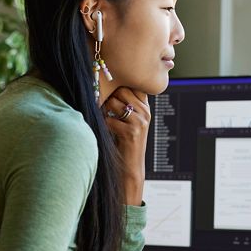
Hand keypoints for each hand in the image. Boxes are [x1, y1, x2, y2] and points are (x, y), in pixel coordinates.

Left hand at [102, 87, 149, 205]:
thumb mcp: (129, 119)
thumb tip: (108, 84)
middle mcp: (146, 112)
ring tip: (107, 121)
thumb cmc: (124, 141)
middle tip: (106, 110)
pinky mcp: (132, 132)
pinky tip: (108, 132)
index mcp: (145, 106)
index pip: (133, 84)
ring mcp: (140, 121)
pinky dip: (104, 125)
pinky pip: (109, 120)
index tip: (110, 91)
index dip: (119, 85)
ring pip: (114, 103)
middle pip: (122, 90)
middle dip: (109, 98)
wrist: (130, 166)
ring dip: (105, 112)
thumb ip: (125, 102)